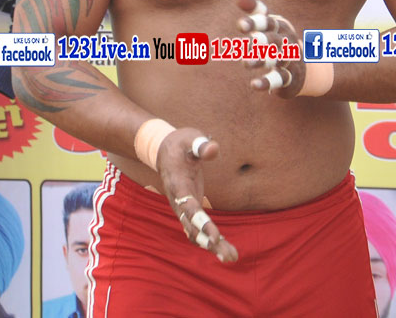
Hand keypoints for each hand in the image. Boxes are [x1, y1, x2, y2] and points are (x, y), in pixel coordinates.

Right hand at [156, 128, 237, 263]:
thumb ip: (200, 144)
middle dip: (210, 242)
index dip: (201, 222)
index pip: (189, 207)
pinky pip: (197, 229)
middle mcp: (178, 201)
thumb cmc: (180, 143)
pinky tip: (224, 249)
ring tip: (231, 257)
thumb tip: (213, 148)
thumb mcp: (190, 138)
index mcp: (178, 184)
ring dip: (212, 245)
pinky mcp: (189, 209)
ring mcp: (182, 207)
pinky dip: (210, 240)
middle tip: (229, 256)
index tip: (214, 236)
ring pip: (195, 232)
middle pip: (192, 226)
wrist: (163, 150)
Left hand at [231, 0, 304, 97]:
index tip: (240, 25)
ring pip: (278, 59)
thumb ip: (251, 6)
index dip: (255, 23)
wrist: (304, 66)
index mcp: (279, 26)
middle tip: (248, 43)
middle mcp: (286, 41)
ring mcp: (290, 60)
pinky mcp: (289, 78)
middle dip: (261, 41)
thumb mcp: (266, 21)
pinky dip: (268, 82)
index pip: (268, 22)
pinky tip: (254, 85)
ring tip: (246, 62)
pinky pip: (280, 79)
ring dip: (263, 60)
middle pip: (274, 40)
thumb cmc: (277, 38)